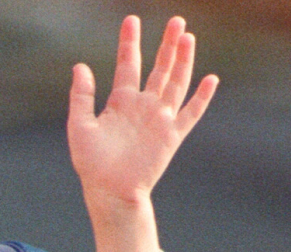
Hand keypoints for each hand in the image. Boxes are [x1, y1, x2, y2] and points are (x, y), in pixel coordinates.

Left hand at [68, 15, 217, 251]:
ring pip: (176, 83)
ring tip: (188, 37)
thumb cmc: (91, 162)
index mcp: (121, 102)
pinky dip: (202, 97)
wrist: (109, 192)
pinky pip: (191, 113)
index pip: (128, 64)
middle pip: (159, 68)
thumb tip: (80, 66)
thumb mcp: (79, 125)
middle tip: (176, 20)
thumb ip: (82, 96)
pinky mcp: (172, 136)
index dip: (129, 43)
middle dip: (166, 45)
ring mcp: (160, 119)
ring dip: (183, 61)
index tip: (131, 20)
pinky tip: (210, 78)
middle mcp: (143, 106)